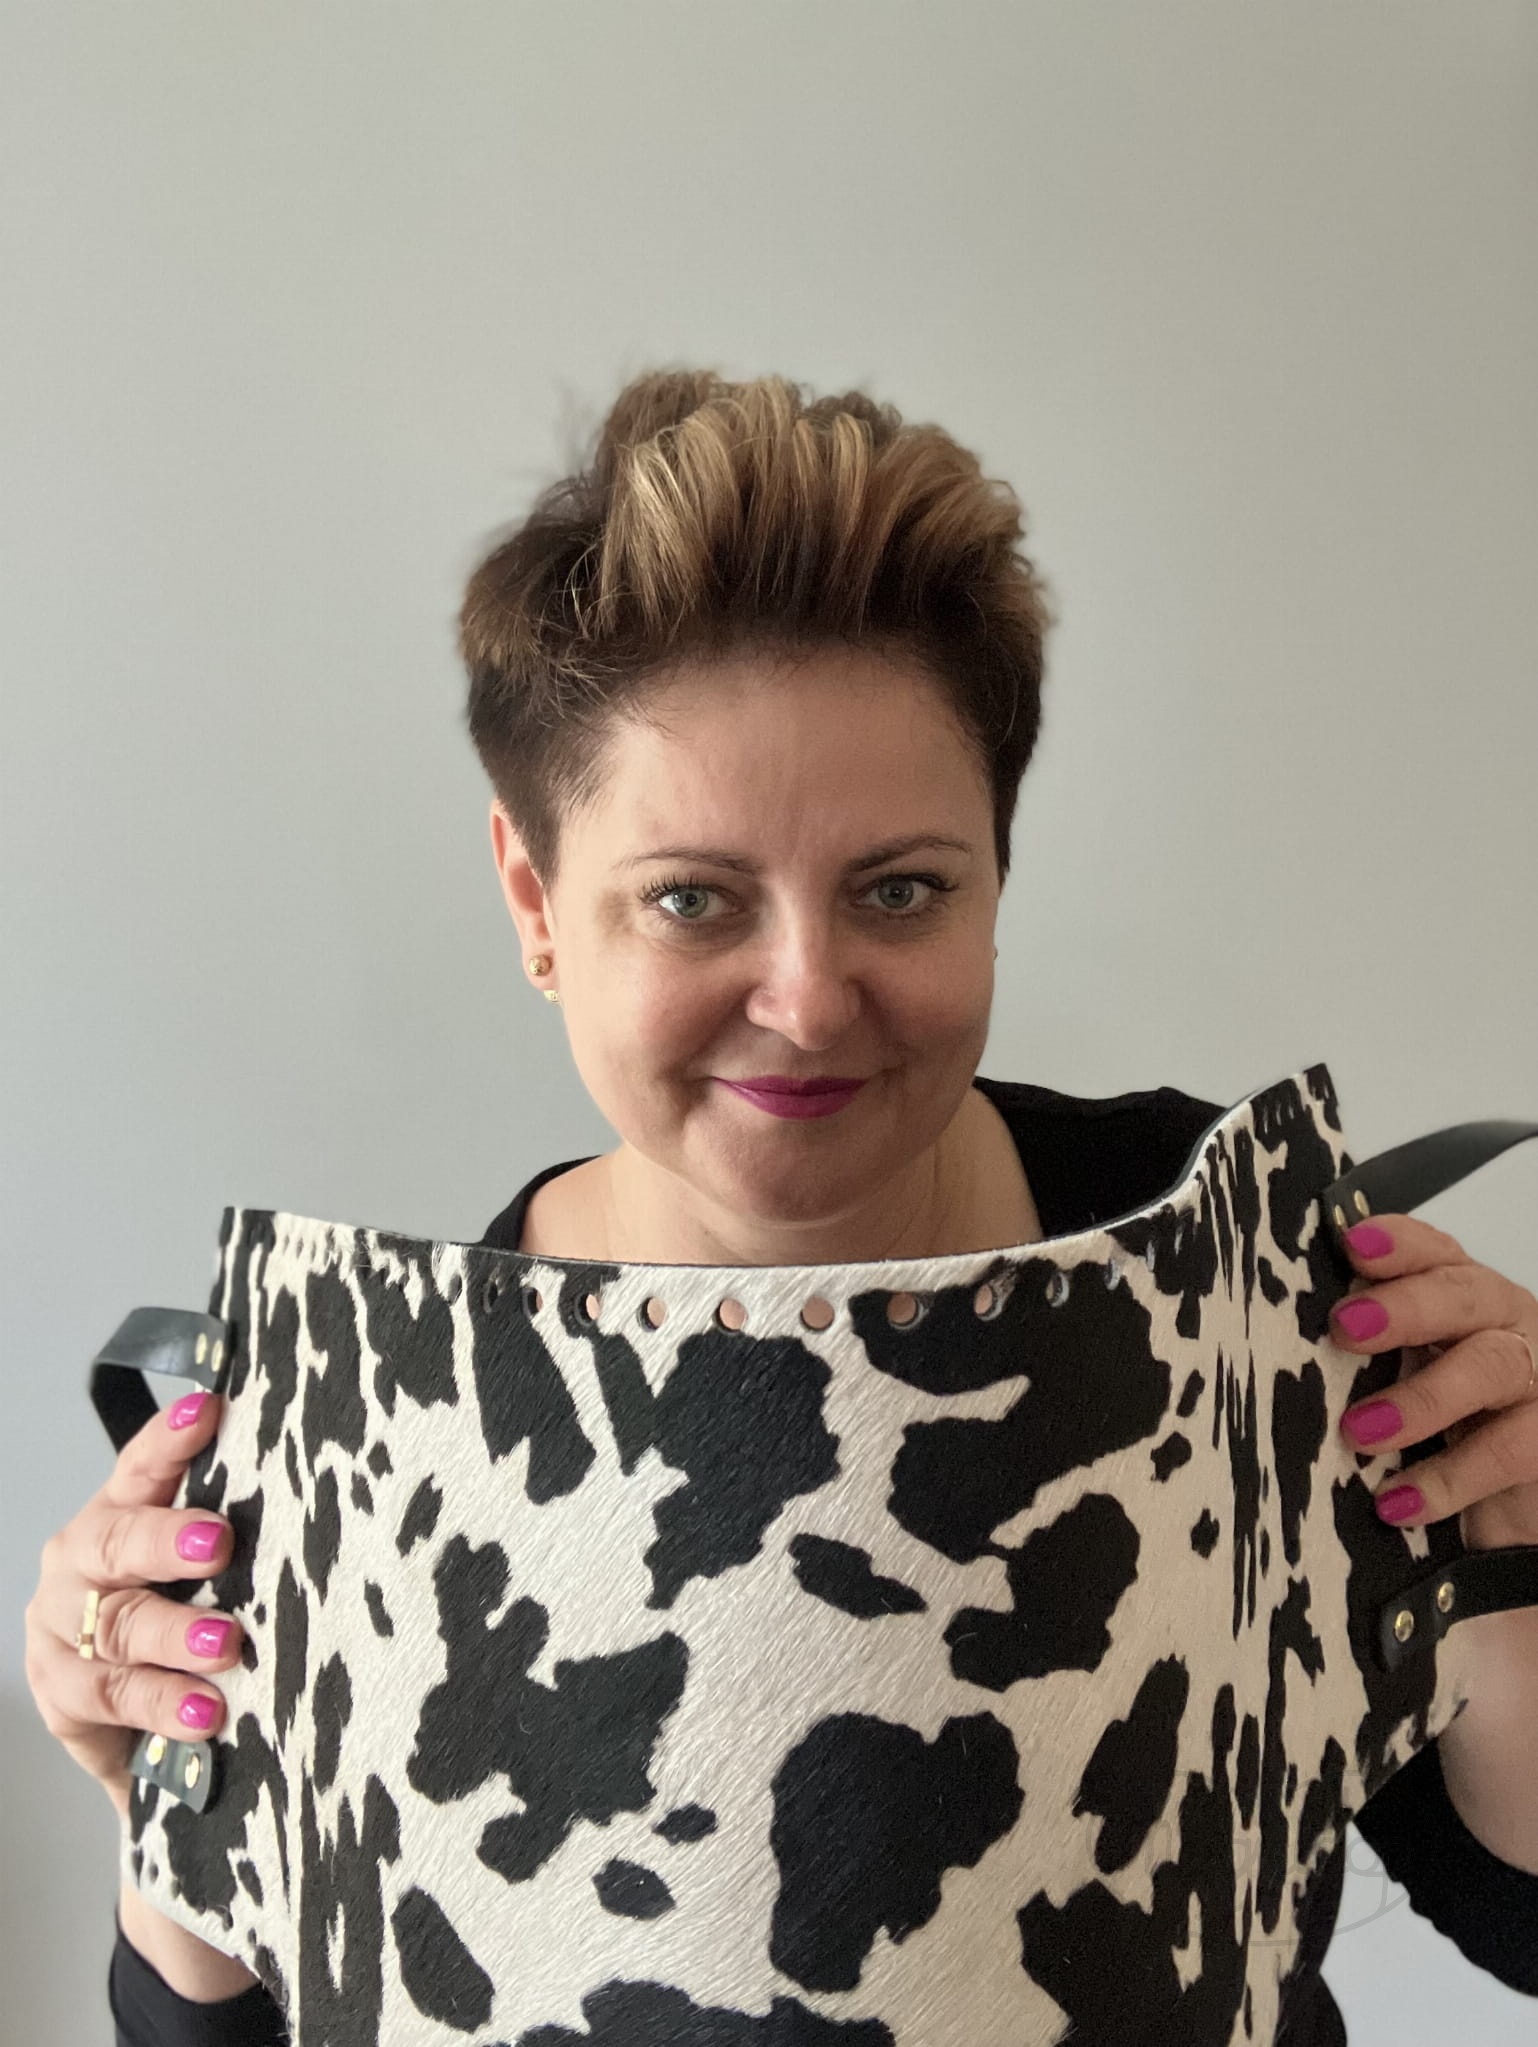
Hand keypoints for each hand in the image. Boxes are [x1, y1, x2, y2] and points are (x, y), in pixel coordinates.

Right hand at [23, 1391, 241, 1819]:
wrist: (121, 1712)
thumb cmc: (175, 1611)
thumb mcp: (197, 1567)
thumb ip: (230, 1529)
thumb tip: (316, 1494)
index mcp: (119, 1513)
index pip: (141, 1467)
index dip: (170, 1439)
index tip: (208, 1409)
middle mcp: (81, 1562)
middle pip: (117, 1543)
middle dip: (167, 1542)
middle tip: (219, 1544)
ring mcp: (63, 1629)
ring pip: (117, 1627)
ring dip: (173, 1636)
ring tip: (226, 1645)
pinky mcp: (61, 1695)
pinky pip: (110, 1698)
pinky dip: (161, 1705)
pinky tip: (204, 1715)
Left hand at [1333, 1216, 1537, 1550]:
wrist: (1497, 1509)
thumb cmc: (1431, 1429)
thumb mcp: (1390, 1379)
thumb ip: (1356, 1350)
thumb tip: (1269, 1337)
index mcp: (1457, 1294)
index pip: (1432, 1251)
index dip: (1398, 1242)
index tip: (1353, 1245)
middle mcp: (1501, 1323)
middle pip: (1464, 1295)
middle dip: (1405, 1307)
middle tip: (1345, 1328)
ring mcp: (1532, 1380)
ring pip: (1490, 1367)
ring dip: (1421, 1399)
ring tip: (1358, 1433)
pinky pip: (1509, 1450)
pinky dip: (1447, 1478)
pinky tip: (1397, 1502)